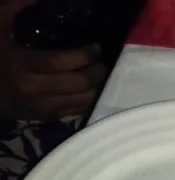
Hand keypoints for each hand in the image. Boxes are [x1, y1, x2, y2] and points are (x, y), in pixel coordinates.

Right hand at [0, 0, 108, 120]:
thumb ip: (16, 7)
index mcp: (22, 66)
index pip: (62, 62)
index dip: (85, 55)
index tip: (97, 47)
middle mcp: (34, 90)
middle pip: (78, 84)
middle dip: (97, 72)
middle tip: (103, 62)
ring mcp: (40, 107)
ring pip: (81, 101)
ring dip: (96, 88)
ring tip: (100, 74)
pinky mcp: (43, 118)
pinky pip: (74, 111)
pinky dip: (86, 100)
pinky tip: (90, 88)